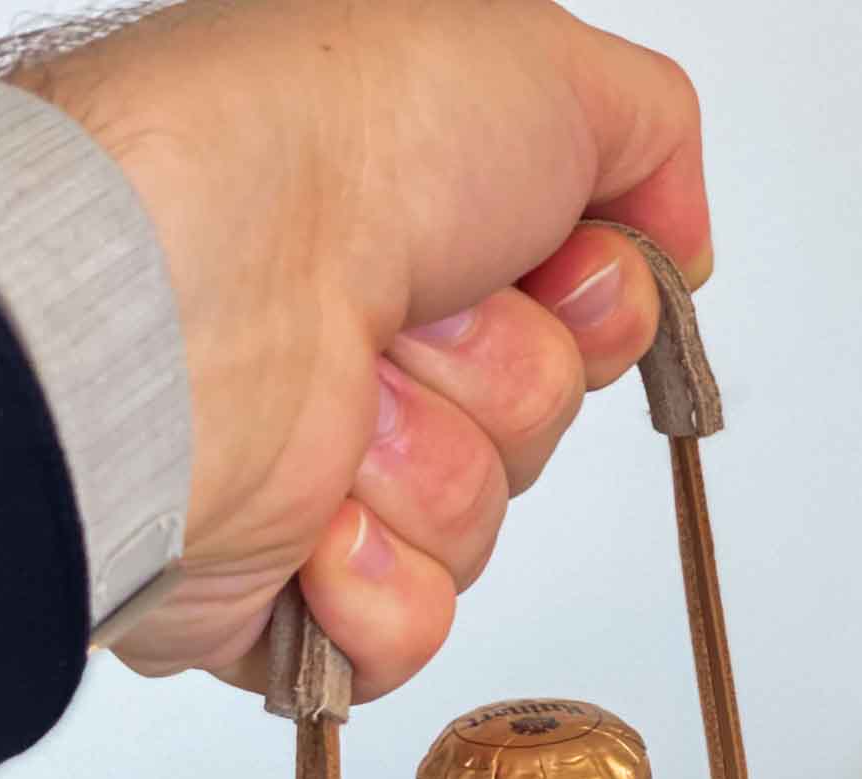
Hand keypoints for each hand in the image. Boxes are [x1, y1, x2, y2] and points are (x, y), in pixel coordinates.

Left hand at [0, 0, 709, 700]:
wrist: (180, 285)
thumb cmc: (317, 150)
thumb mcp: (535, 63)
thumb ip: (644, 136)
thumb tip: (680, 249)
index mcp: (406, 242)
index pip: (574, 328)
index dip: (587, 308)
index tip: (544, 267)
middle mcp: (358, 352)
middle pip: (530, 430)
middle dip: (494, 382)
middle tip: (406, 323)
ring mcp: (312, 475)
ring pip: (470, 531)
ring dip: (425, 469)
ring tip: (338, 406)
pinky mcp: (275, 591)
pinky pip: (404, 633)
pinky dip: (374, 583)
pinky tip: (312, 517)